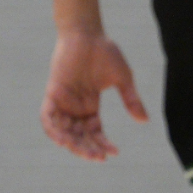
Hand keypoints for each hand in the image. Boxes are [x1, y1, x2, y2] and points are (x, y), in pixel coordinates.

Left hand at [41, 30, 147, 159]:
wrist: (88, 35)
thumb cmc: (106, 53)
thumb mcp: (123, 80)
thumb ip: (131, 100)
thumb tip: (144, 121)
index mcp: (90, 105)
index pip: (94, 131)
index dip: (103, 143)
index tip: (115, 152)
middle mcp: (75, 106)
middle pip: (78, 135)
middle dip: (87, 148)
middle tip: (98, 157)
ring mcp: (63, 101)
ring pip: (62, 130)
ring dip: (71, 143)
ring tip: (84, 152)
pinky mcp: (53, 93)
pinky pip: (48, 117)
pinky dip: (53, 129)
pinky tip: (63, 140)